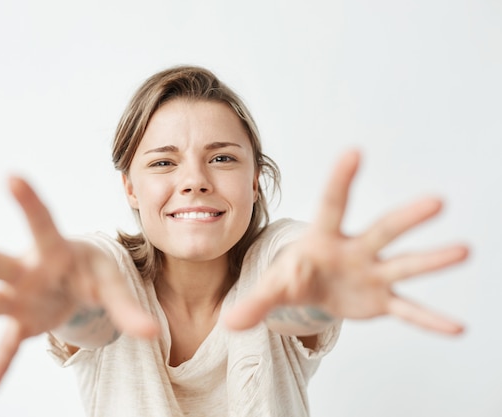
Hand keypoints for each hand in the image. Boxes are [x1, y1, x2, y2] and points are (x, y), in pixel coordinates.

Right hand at [0, 177, 157, 392]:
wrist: (80, 283)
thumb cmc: (94, 271)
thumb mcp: (114, 284)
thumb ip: (128, 308)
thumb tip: (152, 333)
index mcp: (55, 249)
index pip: (41, 221)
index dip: (28, 201)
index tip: (11, 176)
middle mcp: (28, 270)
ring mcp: (20, 297)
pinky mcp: (22, 322)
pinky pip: (7, 346)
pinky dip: (0, 366)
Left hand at [225, 150, 468, 333]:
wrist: (310, 291)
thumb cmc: (293, 276)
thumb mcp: (272, 287)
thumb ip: (254, 301)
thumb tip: (228, 322)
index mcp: (323, 238)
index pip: (332, 204)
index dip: (341, 180)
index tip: (353, 152)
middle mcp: (354, 250)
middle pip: (380, 230)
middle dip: (406, 218)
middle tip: (436, 201)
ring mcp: (371, 274)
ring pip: (403, 264)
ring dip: (431, 259)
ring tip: (464, 250)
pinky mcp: (380, 299)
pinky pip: (408, 309)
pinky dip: (429, 319)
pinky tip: (456, 327)